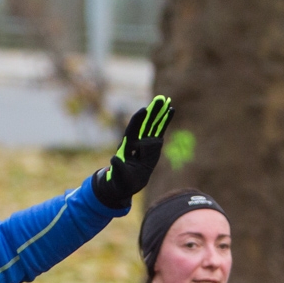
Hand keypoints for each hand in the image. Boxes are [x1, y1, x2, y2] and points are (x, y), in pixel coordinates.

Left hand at [92, 95, 174, 209]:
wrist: (127, 183)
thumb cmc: (121, 180)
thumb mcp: (119, 175)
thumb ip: (117, 167)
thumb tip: (113, 158)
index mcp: (127, 147)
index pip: (132, 130)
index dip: (137, 120)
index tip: (144, 110)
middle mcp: (136, 141)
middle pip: (144, 124)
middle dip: (152, 112)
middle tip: (160, 99)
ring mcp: (145, 142)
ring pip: (152, 125)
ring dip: (159, 113)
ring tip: (166, 100)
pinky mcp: (153, 145)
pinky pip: (159, 131)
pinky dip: (164, 121)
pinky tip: (171, 110)